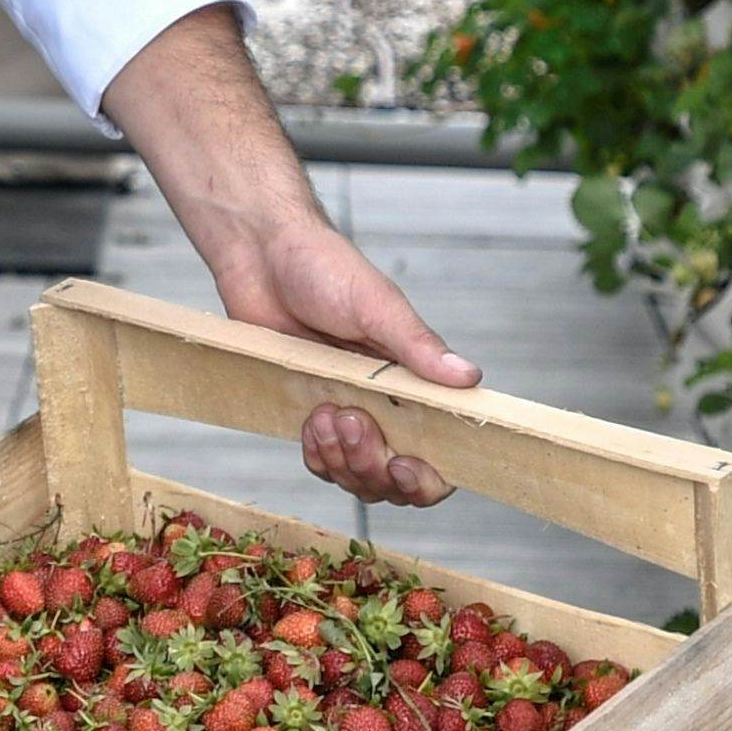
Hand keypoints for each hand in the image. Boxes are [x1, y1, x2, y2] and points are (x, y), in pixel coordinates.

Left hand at [207, 213, 476, 508]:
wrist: (261, 254)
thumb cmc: (324, 267)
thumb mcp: (377, 305)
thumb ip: (420, 346)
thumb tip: (470, 377)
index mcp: (415, 378)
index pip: (440, 449)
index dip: (426, 476)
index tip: (402, 463)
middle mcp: (386, 401)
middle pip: (394, 475)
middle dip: (372, 464)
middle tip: (352, 419)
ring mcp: (347, 410)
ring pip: (355, 475)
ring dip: (340, 458)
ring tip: (325, 411)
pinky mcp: (309, 411)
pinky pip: (321, 461)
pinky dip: (316, 453)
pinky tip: (309, 421)